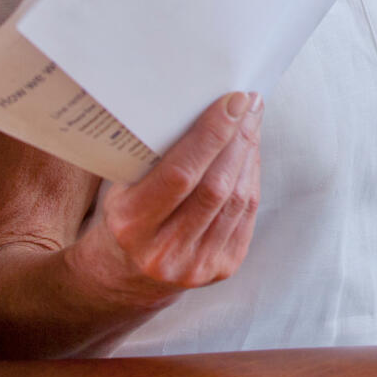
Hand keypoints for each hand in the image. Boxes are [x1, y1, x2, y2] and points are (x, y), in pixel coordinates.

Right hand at [71, 91, 263, 305]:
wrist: (126, 276)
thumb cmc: (125, 216)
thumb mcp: (123, 188)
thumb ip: (157, 158)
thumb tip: (205, 104)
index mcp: (131, 225)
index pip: (180, 174)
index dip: (212, 134)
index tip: (235, 100)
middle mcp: (164, 250)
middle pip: (216, 186)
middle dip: (238, 137)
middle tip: (250, 102)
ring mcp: (197, 265)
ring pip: (238, 199)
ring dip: (250, 154)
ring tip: (252, 122)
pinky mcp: (223, 268)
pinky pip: (247, 214)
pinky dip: (252, 177)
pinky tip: (250, 153)